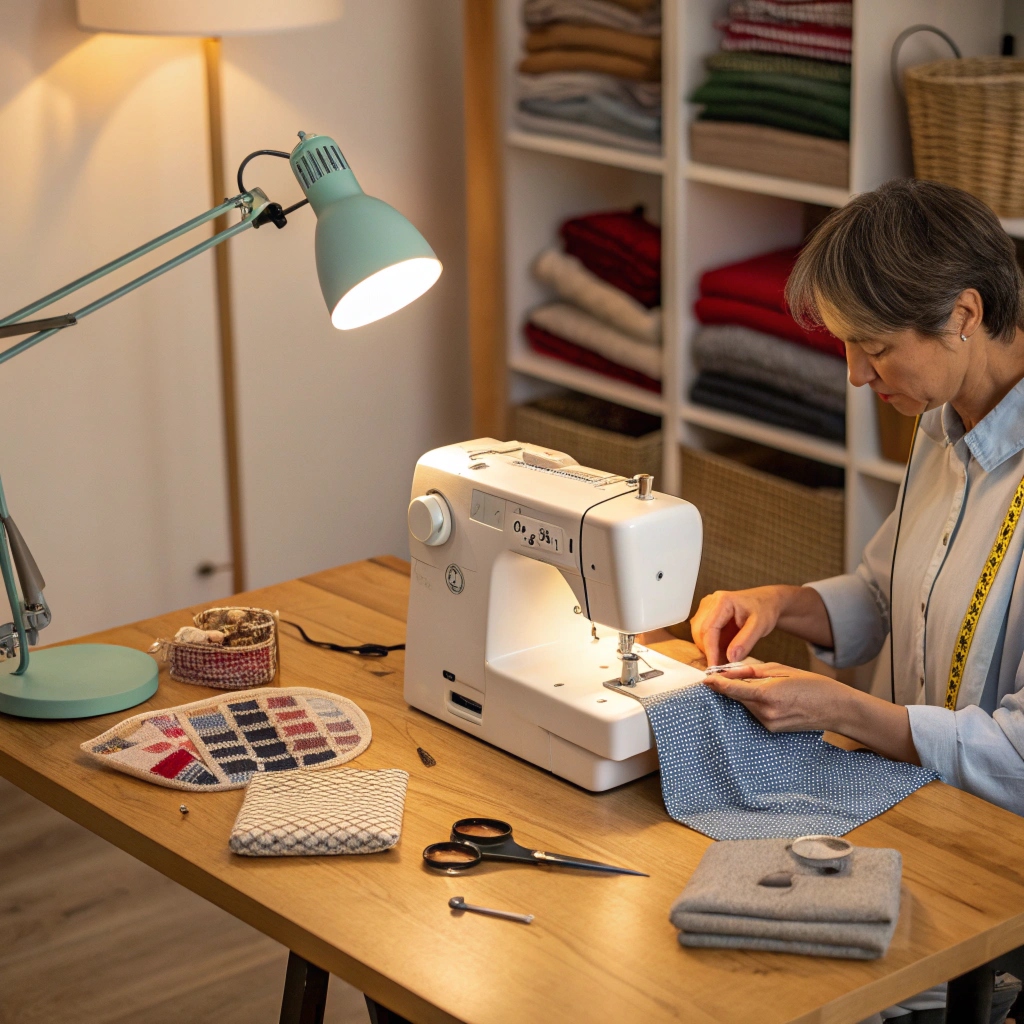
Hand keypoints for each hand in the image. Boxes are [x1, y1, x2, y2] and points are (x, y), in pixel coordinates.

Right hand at [689, 586, 787, 665]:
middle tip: (721, 666)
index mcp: (722, 601)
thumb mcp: (760, 626)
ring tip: (724, 658)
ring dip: (708, 648)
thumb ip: (745, 641)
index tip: (714, 667)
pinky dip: (710, 645)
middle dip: (708, 650)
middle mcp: (710, 602)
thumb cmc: (764, 610)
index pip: (709, 629)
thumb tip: (730, 658)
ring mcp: (706, 607)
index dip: (710, 650)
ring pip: (698, 634)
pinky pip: (702, 633)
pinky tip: (722, 650)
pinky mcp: (706, 614)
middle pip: (700, 631)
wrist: (766, 602)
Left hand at [704, 663, 921, 764]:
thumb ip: (753, 671)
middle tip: (733, 673)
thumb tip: (730, 671)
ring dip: (746, 695)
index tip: (705, 679)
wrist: (836, 708)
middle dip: (733, 686)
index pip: (732, 690)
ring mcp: (768, 724)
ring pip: (746, 705)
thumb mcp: (781, 669)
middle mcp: (765, 713)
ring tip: (766, 685)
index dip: (716, 684)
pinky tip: (771, 696)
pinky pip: (755, 713)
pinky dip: (756, 703)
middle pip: (737, 698)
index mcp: (767, 695)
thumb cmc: (812, 684)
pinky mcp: (772, 730)